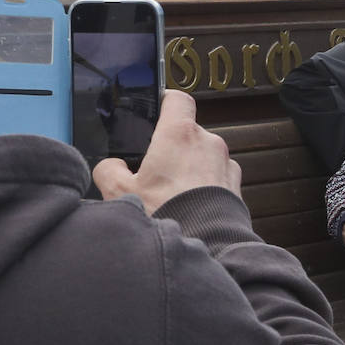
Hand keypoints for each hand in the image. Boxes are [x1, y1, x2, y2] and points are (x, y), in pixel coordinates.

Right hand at [94, 90, 239, 214]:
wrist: (207, 244)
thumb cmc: (167, 213)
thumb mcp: (121, 192)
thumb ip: (109, 171)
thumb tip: (111, 166)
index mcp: (179, 134)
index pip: (177, 100)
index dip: (166, 102)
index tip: (157, 110)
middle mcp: (208, 142)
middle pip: (188, 131)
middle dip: (173, 146)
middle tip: (155, 169)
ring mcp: (225, 162)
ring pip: (204, 154)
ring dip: (190, 165)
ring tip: (172, 191)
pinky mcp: (235, 183)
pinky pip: (217, 174)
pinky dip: (206, 182)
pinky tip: (191, 202)